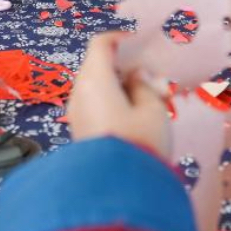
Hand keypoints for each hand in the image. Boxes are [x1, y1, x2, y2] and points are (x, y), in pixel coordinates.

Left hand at [67, 32, 171, 158]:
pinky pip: (95, 106)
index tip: (140, 43)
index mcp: (95, 78)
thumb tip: (136, 75)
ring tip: (150, 101)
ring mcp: (76, 114)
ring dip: (120, 88)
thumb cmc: (139, 141)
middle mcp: (79, 92)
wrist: (117, 190)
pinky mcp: (80, 133)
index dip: (121, 39)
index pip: (101, 44)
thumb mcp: (153, 109)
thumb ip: (145, 85)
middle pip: (98, 67)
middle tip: (153, 80)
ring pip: (97, 88)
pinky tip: (136, 117)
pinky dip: (113, 103)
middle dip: (125, 68)